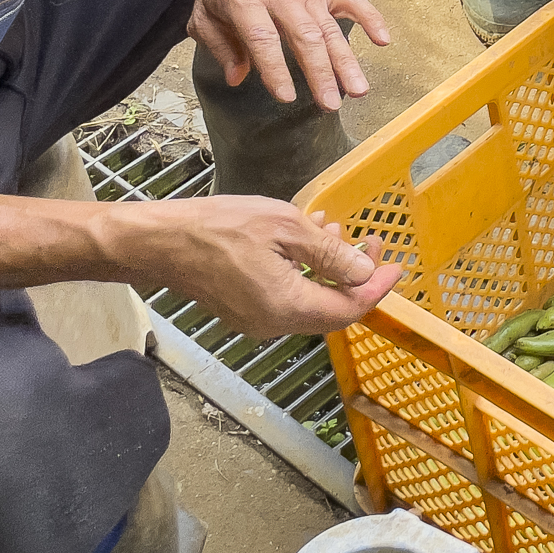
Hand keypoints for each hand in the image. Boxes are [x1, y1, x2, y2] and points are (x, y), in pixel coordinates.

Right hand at [124, 194, 403, 338]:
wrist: (160, 242)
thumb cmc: (219, 228)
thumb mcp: (285, 228)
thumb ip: (329, 254)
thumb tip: (364, 272)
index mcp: (288, 307)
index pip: (349, 308)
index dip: (376, 286)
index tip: (394, 263)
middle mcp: (274, 324)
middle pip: (332, 310)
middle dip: (356, 277)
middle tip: (369, 243)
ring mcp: (256, 321)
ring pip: (310, 302)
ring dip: (329, 271)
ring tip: (334, 231)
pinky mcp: (243, 311)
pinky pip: (287, 298)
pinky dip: (305, 273)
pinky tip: (304, 241)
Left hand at [191, 0, 391, 109]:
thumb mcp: (203, 10)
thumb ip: (218, 45)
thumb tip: (237, 76)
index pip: (262, 37)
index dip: (275, 68)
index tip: (286, 95)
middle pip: (304, 36)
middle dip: (320, 72)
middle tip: (330, 102)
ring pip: (329, 29)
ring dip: (346, 60)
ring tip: (357, 89)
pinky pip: (351, 3)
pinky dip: (370, 19)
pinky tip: (382, 40)